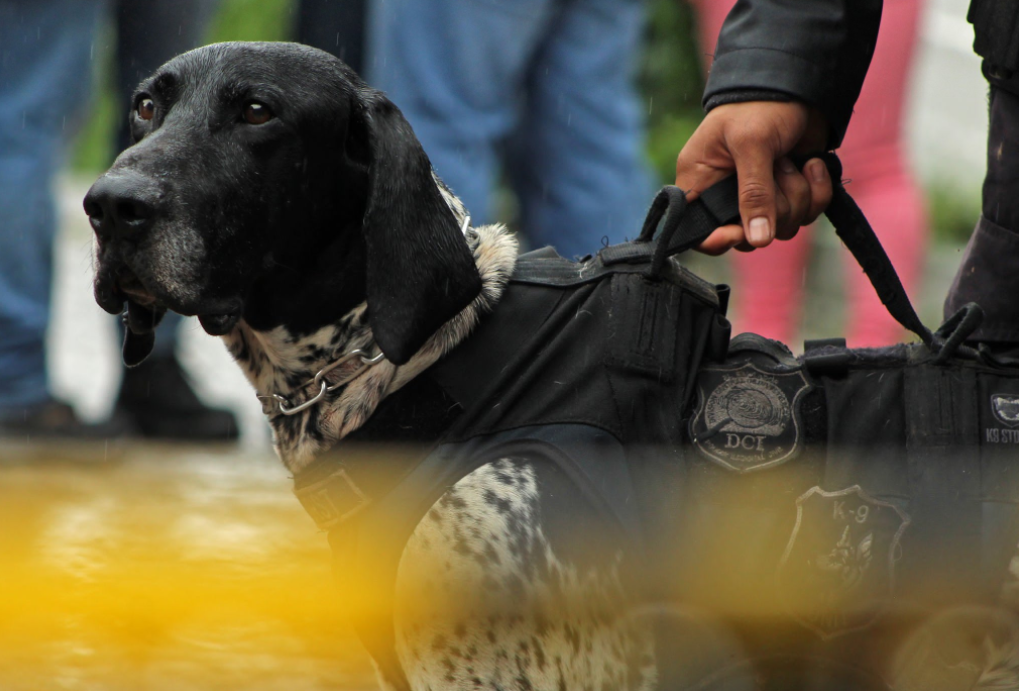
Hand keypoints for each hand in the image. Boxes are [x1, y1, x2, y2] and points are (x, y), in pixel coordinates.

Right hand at [674, 101, 831, 254]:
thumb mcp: (752, 144)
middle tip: (777, 171)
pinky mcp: (788, 193)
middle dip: (773, 209)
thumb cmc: (760, 106)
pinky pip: (806, 215)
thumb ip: (753, 193)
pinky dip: (817, 191)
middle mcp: (727, 195)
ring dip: (798, 195)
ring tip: (792, 161)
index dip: (719, 240)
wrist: (800, 86)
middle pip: (749, 236)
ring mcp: (760, 197)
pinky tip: (811, 164)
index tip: (740, 232)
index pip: (699, 232)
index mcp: (702, 182)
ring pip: (782, 227)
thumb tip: (758, 240)